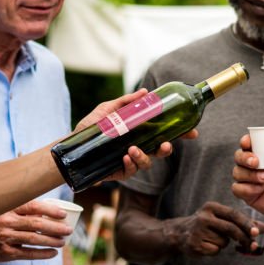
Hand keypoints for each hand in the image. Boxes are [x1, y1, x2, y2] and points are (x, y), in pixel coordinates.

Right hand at [0, 200, 70, 263]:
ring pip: (34, 239)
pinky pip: (27, 253)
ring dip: (51, 241)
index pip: (32, 207)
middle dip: (55, 227)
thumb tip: (47, 211)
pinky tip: (53, 253)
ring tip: (63, 242)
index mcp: (8, 209)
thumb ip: (21, 210)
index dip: (49, 210)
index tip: (63, 213)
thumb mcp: (3, 211)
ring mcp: (6, 238)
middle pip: (36, 224)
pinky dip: (42, 253)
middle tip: (68, 230)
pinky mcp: (5, 253)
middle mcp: (7, 222)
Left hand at [75, 89, 196, 183]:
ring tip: (132, 149)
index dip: (180, 134)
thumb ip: (126, 102)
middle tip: (167, 145)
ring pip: (147, 163)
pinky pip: (130, 172)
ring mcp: (129, 161)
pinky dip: (130, 164)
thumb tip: (145, 92)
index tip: (193, 132)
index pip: (164, 133)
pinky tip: (125, 157)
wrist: (70, 147)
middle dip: (168, 149)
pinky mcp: (119, 172)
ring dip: (144, 157)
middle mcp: (138, 147)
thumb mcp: (107, 110)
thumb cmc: (90, 128)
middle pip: (161, 151)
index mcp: (140, 133)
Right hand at [171, 201, 252, 256]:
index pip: (234, 214)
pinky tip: (206, 245)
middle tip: (252, 246)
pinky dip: (215, 250)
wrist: (180, 233)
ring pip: (223, 242)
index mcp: (211, 207)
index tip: (257, 233)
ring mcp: (198, 231)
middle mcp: (203, 217)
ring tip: (213, 239)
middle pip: (230, 229)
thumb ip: (243, 222)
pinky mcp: (194, 243)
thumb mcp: (222, 219)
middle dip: (243, 238)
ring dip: (224, 244)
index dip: (247, 224)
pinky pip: (215, 250)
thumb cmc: (207, 225)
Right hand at [231, 136, 263, 235]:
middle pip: (238, 157)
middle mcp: (254, 167)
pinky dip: (247, 188)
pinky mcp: (247, 195)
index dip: (245, 141)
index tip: (248, 142)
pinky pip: (237, 189)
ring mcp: (249, 181)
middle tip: (256, 162)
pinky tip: (260, 190)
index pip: (249, 145)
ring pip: (237, 172)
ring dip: (249, 174)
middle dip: (244, 158)